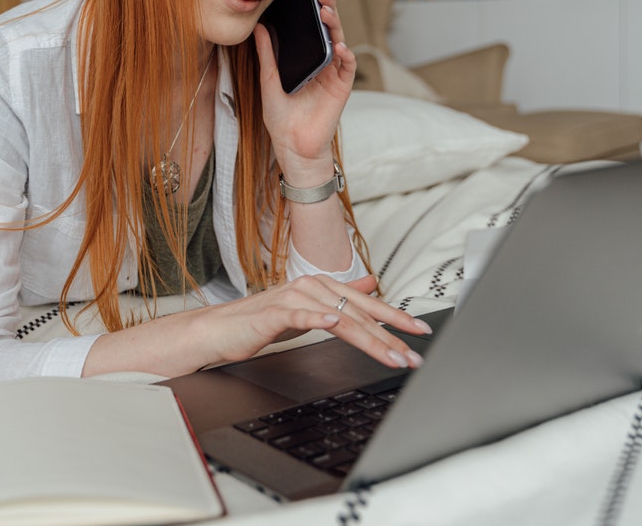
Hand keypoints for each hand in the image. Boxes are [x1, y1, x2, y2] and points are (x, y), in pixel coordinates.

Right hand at [194, 274, 428, 369]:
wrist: (220, 329)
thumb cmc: (262, 321)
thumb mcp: (310, 307)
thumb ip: (342, 296)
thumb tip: (372, 284)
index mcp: (322, 286)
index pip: (367, 305)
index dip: (396, 318)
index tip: (421, 331)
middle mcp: (311, 287)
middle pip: (359, 313)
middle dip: (391, 336)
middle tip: (413, 355)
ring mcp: (293, 297)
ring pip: (339, 317)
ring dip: (368, 338)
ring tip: (390, 354)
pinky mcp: (273, 312)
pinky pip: (299, 314)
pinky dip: (317, 319)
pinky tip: (333, 324)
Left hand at [253, 0, 356, 175]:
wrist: (293, 147)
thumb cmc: (281, 119)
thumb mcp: (268, 82)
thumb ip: (266, 56)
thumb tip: (259, 28)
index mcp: (306, 60)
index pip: (311, 29)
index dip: (311, 10)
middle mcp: (323, 63)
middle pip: (328, 30)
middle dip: (327, 8)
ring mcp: (334, 74)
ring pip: (340, 42)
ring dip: (335, 25)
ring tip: (327, 11)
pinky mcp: (342, 87)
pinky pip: (348, 66)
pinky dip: (345, 55)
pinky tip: (338, 46)